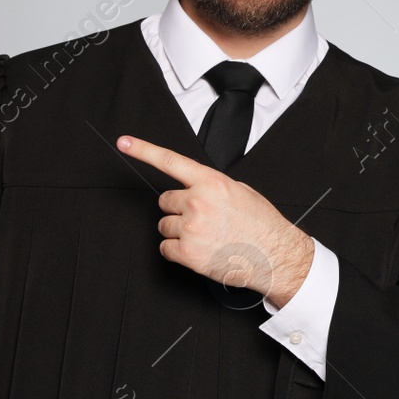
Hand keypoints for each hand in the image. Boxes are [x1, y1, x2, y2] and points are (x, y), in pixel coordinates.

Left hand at [116, 135, 313, 306]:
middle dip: (179, 209)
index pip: (169, 161)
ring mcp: (190, 227)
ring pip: (164, 225)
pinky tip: (199, 250)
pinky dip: (178, 251)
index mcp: (211, 182)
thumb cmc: (261, 225)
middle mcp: (198, 202)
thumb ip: (212, 185)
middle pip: (165, 201)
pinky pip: (165, 248)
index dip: (143, 150)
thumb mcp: (241, 191)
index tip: (124, 143)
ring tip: (205, 236)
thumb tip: (195, 187)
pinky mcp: (187, 252)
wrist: (273, 255)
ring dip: (179, 230)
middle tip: (201, 218)